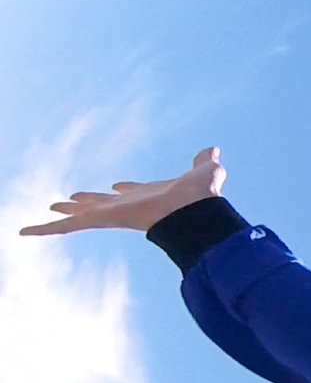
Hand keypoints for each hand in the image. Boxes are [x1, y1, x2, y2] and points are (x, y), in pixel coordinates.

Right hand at [19, 147, 225, 236]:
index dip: (127, 190)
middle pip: (104, 204)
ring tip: (51, 208)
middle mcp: (130, 206)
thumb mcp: (205, 172)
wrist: (194, 212)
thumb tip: (214, 151)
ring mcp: (113, 215)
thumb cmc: (200, 195)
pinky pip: (66, 227)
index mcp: (151, 196)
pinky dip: (45, 229)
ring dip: (66, 213)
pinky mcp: (100, 221)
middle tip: (74, 199)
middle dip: (90, 201)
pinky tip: (24, 231)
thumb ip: (206, 162)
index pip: (134, 194)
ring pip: (82, 216)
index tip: (119, 187)